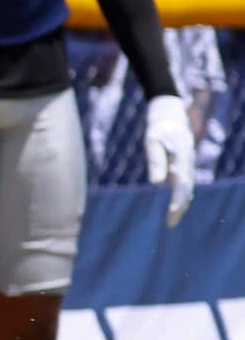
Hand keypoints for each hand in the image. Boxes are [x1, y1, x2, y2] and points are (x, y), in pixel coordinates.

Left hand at [144, 94, 196, 226]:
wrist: (170, 115)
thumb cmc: (158, 128)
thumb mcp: (152, 141)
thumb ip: (156, 161)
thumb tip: (156, 184)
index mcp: (183, 158)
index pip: (182, 184)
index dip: (178, 200)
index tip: (172, 212)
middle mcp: (188, 163)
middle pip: (186, 190)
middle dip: (180, 207)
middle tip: (170, 224)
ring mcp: (187, 165)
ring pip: (187, 188)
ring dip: (181, 204)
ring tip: (171, 221)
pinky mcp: (183, 166)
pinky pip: (184, 184)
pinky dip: (181, 196)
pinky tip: (175, 208)